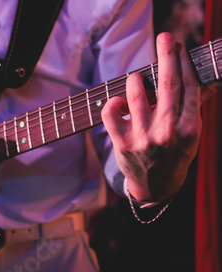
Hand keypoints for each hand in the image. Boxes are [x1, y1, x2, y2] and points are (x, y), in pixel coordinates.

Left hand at [102, 32, 201, 201]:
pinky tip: (119, 101)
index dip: (184, 63)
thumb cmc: (175, 155)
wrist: (156, 186)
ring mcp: (143, 138)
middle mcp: (167, 132)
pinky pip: (111, 112)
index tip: (180, 46)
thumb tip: (206, 79)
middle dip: (166, 56)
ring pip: (136, 93)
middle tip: (165, 38)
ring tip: (137, 77)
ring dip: (135, 78)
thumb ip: (195, 108)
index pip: (189, 87)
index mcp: (190, 129)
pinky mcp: (122, 143)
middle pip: (167, 84)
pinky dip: (113, 101)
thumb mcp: (192, 135)